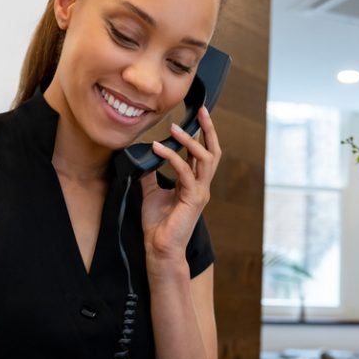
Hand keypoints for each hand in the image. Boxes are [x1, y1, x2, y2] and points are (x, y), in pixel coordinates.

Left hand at [140, 107, 220, 262]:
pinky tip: (157, 148)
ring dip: (190, 140)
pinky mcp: (193, 198)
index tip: (198, 115)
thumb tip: (145, 155)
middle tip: (202, 111)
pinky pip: (185, 171)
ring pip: (205, 158)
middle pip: (213, 151)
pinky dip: (171, 157)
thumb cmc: (158, 223)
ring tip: (174, 128)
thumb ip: (152, 173)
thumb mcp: (151, 191)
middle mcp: (201, 185)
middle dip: (209, 130)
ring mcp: (200, 192)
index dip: (203, 134)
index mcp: (194, 183)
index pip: (203, 153)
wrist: (160, 247)